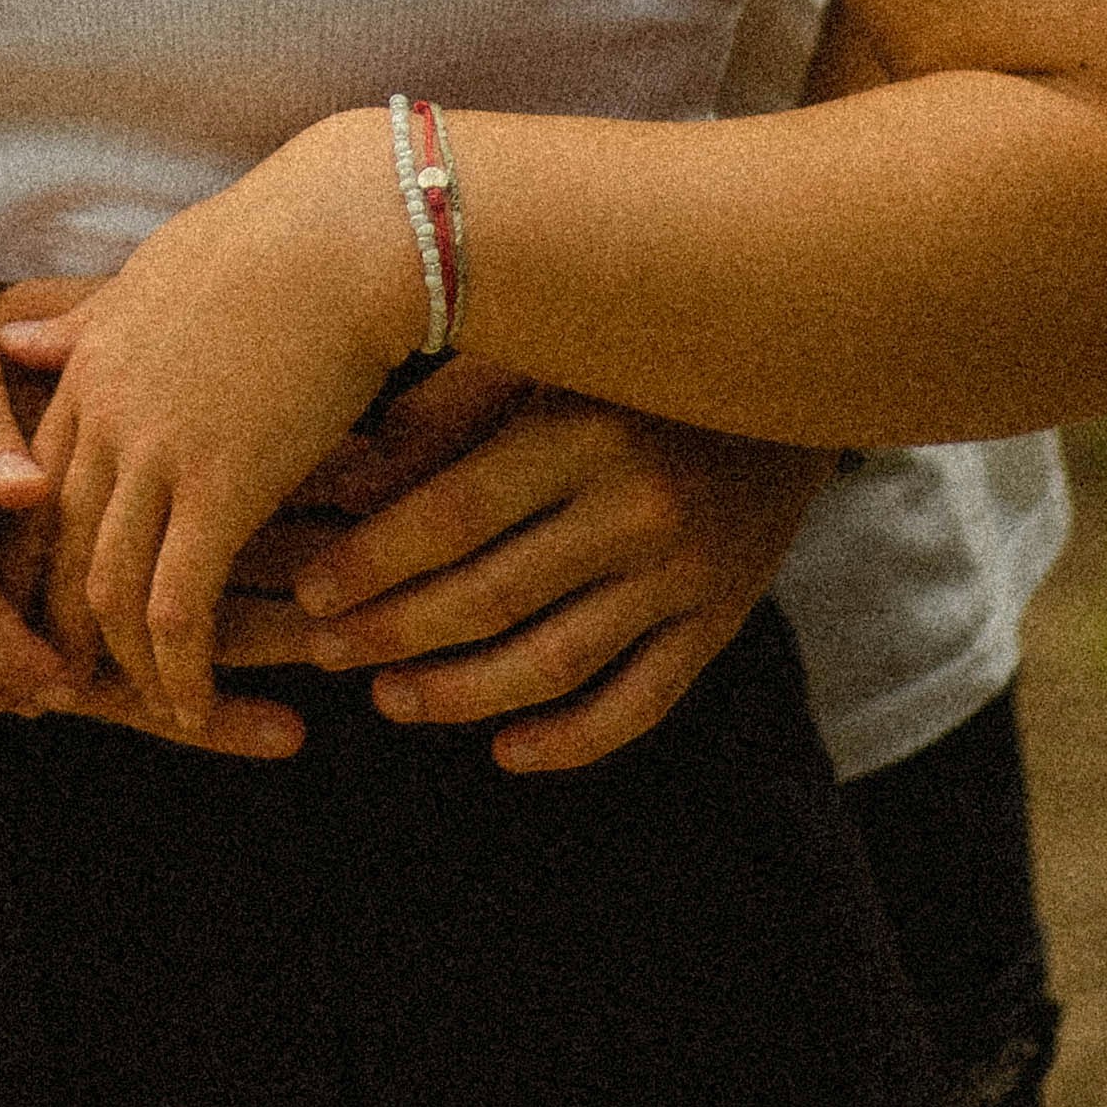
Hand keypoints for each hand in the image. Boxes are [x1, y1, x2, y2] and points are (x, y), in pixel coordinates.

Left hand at [0, 280, 305, 761]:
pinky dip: (178, 668)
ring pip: (107, 588)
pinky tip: (193, 709)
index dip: (27, 558)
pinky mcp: (221, 488)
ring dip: (119, 664)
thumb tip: (11, 338)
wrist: (349, 231)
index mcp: (87, 366)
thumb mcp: (153, 273)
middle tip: (58, 688)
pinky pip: (178, 605)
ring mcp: (157, 453)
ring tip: (142, 710)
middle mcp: (104, 416)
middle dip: (50, 627)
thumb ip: (82, 322)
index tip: (32, 612)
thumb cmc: (273, 237)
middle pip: (51, 548)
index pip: (28, 487)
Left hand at [282, 398, 830, 773]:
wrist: (798, 372)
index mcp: (584, 428)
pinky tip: (505, 752)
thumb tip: (341, 479)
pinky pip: (640, 704)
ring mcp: (687, 573)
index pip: (454, 515)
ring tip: (391, 700)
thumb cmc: (632, 357)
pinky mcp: (722, 620)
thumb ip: (447, 411)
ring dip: (461, 696)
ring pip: (555, 664)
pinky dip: (570, 742)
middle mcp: (640, 507)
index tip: (308, 593)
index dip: (372, 564)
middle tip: (326, 655)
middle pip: (492, 598)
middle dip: (393, 634)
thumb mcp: (543, 354)